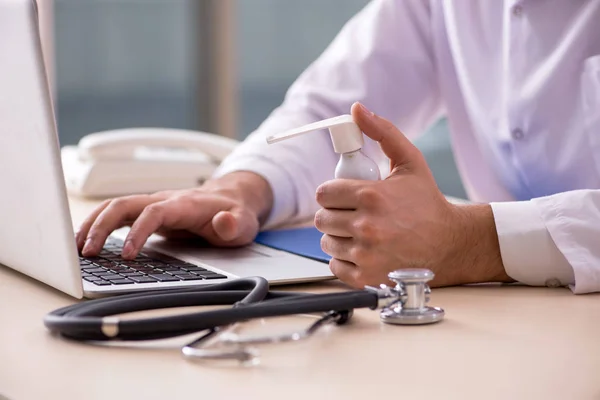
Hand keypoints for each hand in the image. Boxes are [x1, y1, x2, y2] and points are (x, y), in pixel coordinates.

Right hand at [76, 171, 272, 258]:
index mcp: (184, 204)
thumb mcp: (243, 223)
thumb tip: (223, 222)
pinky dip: (99, 225)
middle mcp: (164, 200)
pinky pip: (118, 214)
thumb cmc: (235, 214)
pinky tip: (88, 241)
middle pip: (124, 204)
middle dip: (102, 226)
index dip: (138, 232)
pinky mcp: (149, 212)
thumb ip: (233, 224)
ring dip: (93, 224)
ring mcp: (154, 205)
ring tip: (76, 249)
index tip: (127, 255)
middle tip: (86, 252)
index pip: (153, 212)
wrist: (232, 200)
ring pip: (116, 207)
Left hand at [314, 102, 512, 287]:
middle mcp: (366, 226)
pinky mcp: (367, 276)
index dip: (332, 194)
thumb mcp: (410, 161)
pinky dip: (344, 260)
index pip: (323, 193)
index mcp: (371, 196)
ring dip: (338, 237)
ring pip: (326, 242)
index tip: (343, 196)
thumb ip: (382, 133)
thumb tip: (357, 110)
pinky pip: (335, 266)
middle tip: (351, 214)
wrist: (451, 243)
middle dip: (333, 214)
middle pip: (321, 218)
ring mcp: (366, 254)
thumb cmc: (428, 203)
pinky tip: (362, 251)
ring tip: (359, 233)